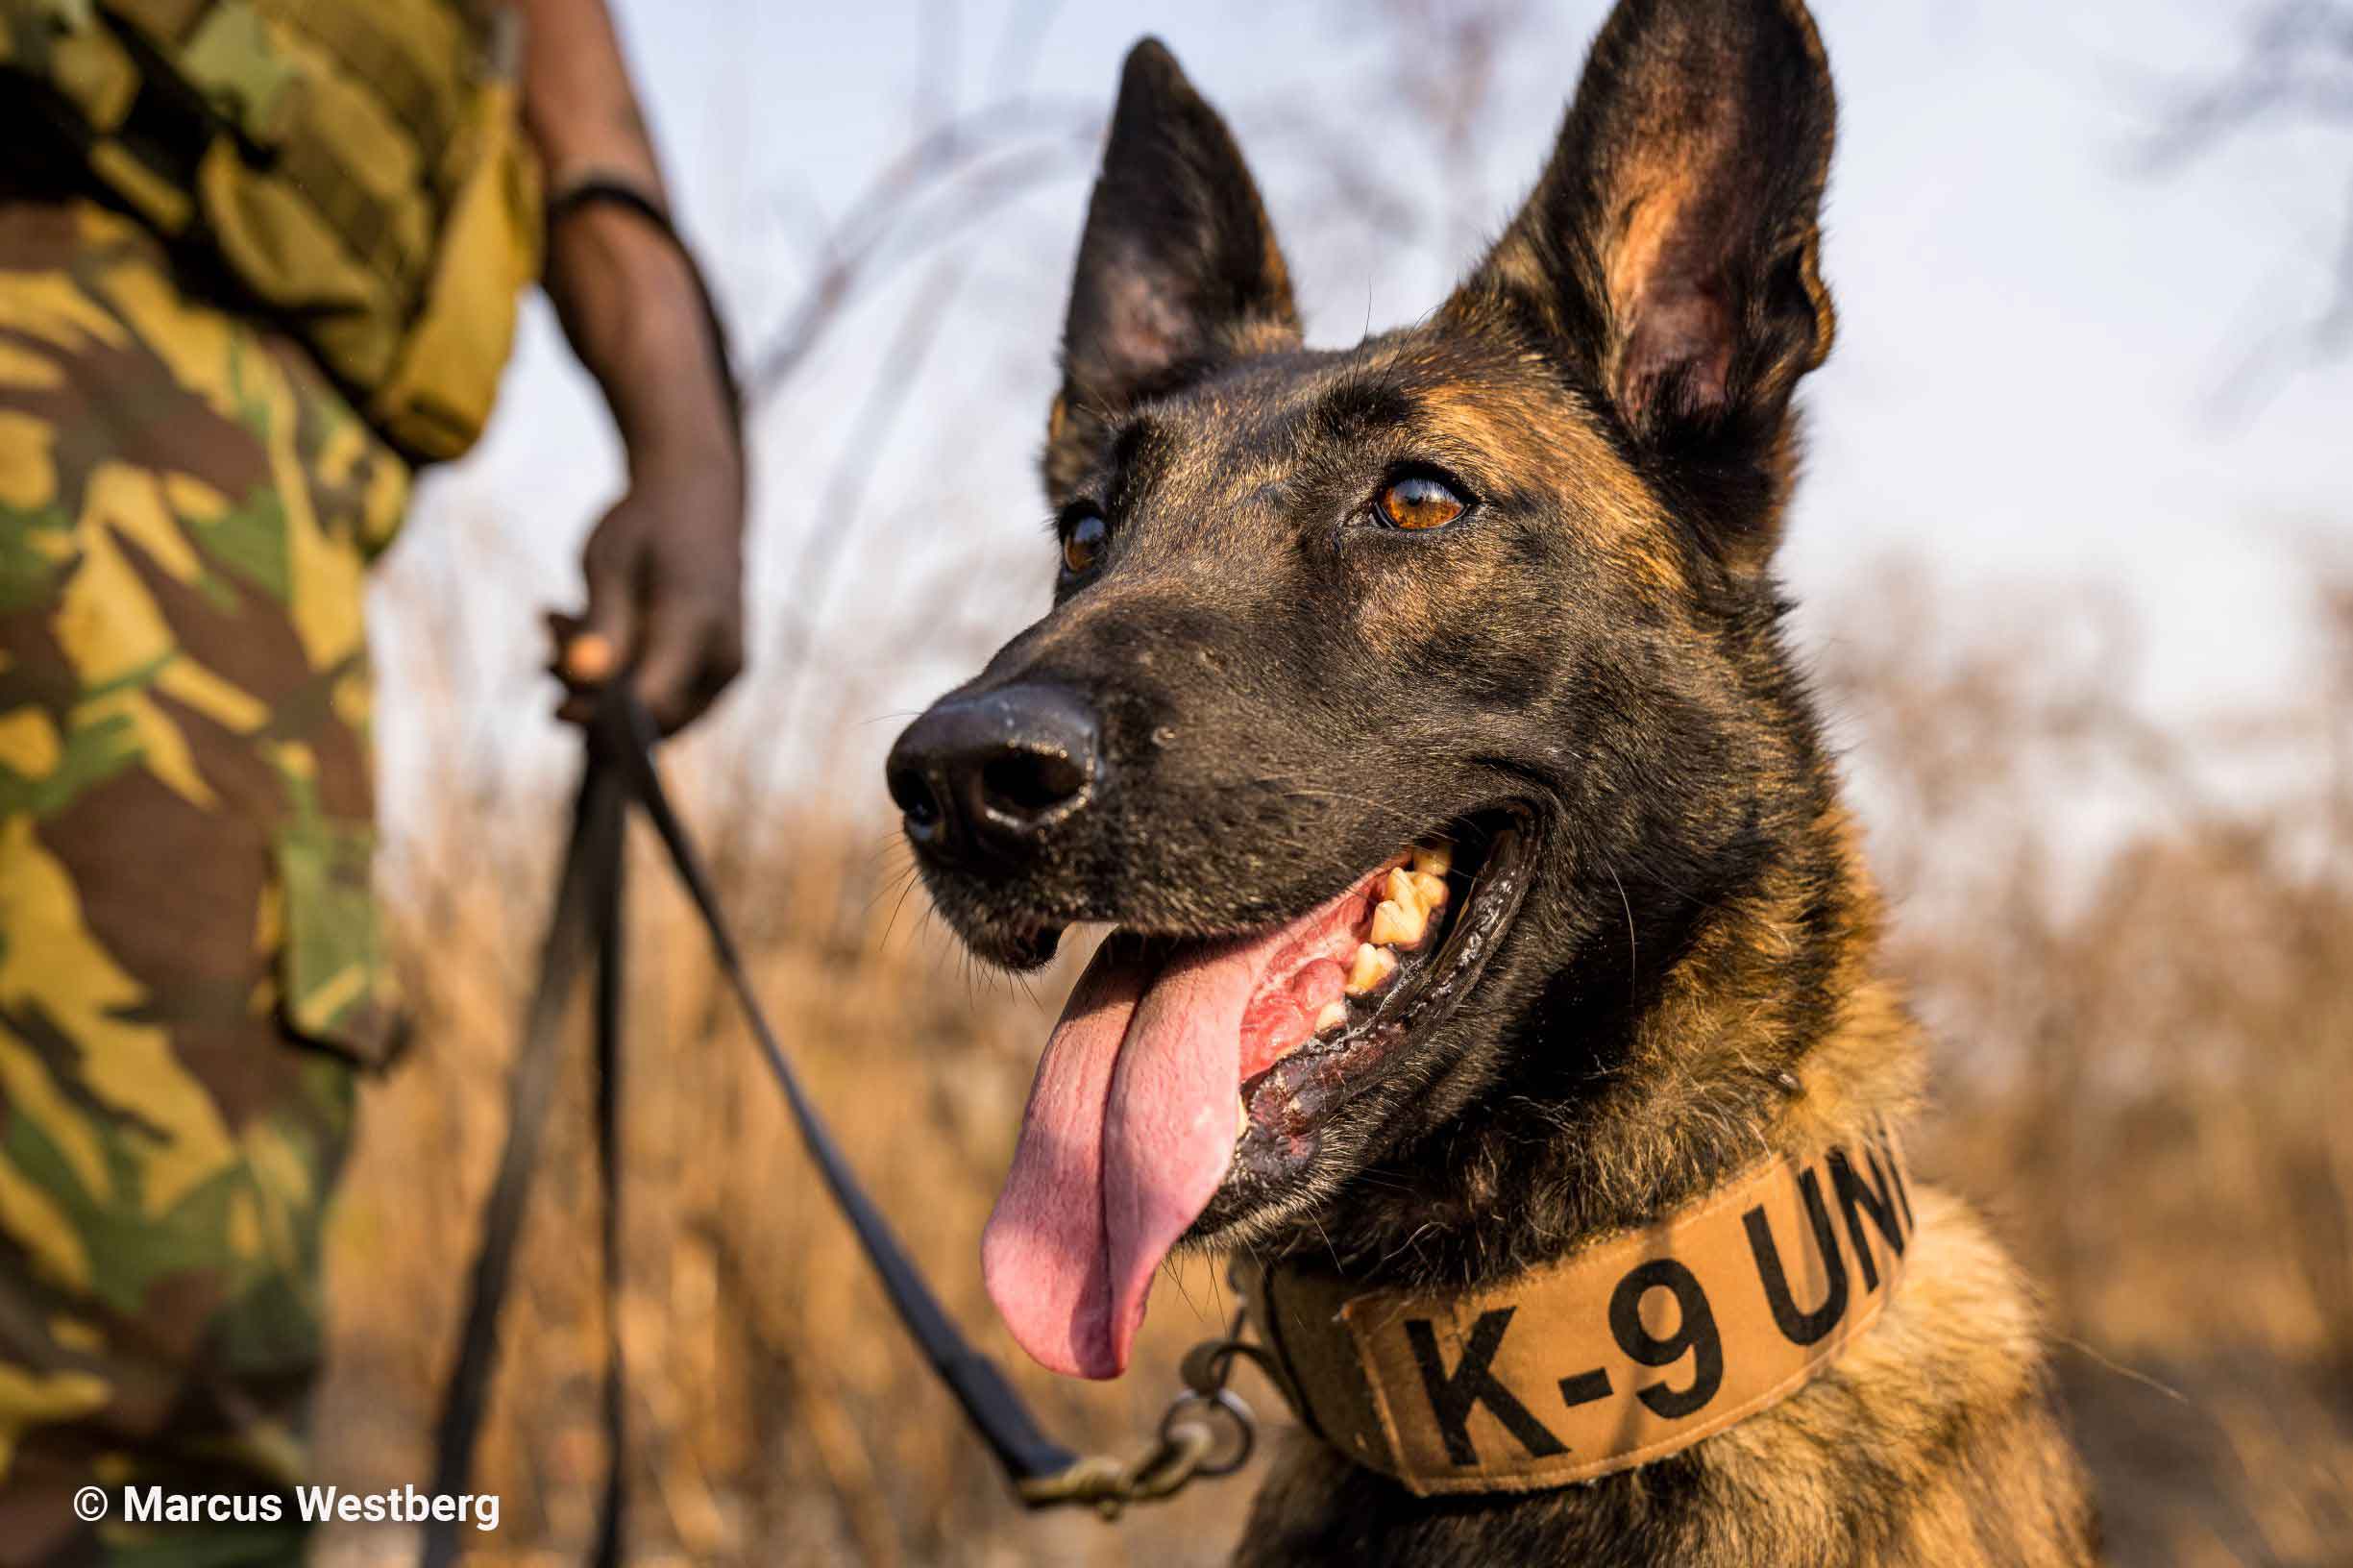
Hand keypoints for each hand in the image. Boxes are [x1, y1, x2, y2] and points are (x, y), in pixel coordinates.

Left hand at [551, 443, 744, 735]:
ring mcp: (722, 670)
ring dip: (599, 687)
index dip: (603, 716)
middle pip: (655, 717)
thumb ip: (603, 623)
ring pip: (656, 711)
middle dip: (593, 700)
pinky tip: (582, 633)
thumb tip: (585, 679)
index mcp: (698, 621)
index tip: (557, 701)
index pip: (652, 701)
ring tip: (558, 630)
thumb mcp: (612, 562)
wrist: (696, 501)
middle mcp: (722, 657)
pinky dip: (619, 679)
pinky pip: (661, 695)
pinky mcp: (710, 674)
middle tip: (545, 660)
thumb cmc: (648, 526)